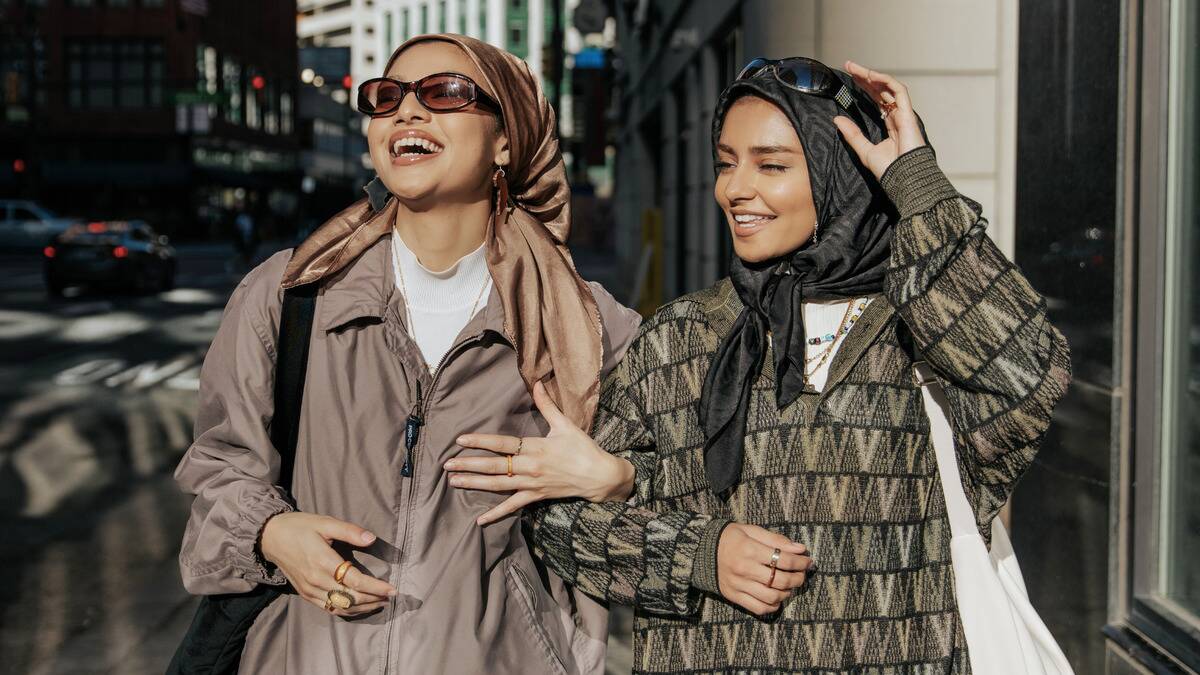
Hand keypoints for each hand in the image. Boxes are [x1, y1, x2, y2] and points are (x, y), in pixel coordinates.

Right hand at [259, 512, 395, 616]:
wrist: (270, 537)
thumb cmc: (299, 527)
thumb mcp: (325, 523)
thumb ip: (349, 531)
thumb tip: (372, 539)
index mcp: (323, 562)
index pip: (356, 582)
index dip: (377, 587)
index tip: (393, 589)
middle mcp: (317, 580)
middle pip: (351, 598)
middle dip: (374, 599)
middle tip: (391, 597)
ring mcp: (310, 590)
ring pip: (341, 606)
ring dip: (363, 607)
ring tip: (380, 603)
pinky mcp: (305, 594)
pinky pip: (328, 608)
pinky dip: (347, 610)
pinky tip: (359, 607)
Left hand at [448, 380, 635, 525]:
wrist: (599, 477)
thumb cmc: (583, 448)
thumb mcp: (565, 424)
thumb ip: (547, 405)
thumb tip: (536, 382)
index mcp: (535, 447)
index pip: (502, 444)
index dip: (480, 442)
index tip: (460, 440)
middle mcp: (530, 467)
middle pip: (494, 466)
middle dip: (468, 465)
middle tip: (446, 465)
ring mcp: (531, 484)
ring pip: (498, 486)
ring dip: (474, 484)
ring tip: (454, 482)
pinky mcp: (536, 496)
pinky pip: (512, 507)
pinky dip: (496, 514)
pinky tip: (479, 520)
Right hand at [716, 523, 812, 615]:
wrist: (701, 550)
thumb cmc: (730, 537)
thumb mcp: (751, 531)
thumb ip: (776, 539)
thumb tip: (800, 549)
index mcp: (749, 549)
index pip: (784, 559)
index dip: (801, 562)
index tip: (808, 561)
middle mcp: (744, 568)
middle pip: (781, 580)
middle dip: (798, 578)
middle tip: (802, 574)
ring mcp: (738, 584)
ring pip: (772, 597)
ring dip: (787, 593)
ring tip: (789, 586)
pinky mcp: (733, 596)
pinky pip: (758, 608)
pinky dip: (772, 606)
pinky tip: (776, 598)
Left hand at [832, 60, 926, 179]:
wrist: (904, 178)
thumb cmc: (889, 169)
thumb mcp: (864, 150)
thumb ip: (852, 134)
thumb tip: (837, 119)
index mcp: (889, 123)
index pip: (875, 99)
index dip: (863, 87)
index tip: (849, 77)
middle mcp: (897, 115)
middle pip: (880, 90)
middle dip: (865, 77)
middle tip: (849, 66)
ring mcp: (903, 113)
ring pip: (888, 87)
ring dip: (872, 75)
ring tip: (856, 68)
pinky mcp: (908, 114)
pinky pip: (899, 91)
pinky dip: (885, 81)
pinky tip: (871, 76)